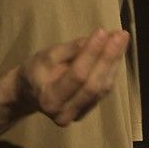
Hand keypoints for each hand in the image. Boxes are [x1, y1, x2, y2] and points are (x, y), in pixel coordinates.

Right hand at [14, 28, 129, 126]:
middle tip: (121, 35)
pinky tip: (116, 53)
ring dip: (114, 63)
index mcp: (50, 98)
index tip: (103, 31)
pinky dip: (111, 71)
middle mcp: (65, 112)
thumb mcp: (45, 56)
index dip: (91, 53)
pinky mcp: (86, 112)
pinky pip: (103, 91)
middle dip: (109, 58)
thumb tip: (94, 39)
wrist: (27, 94)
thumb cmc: (34, 71)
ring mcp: (77, 116)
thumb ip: (70, 50)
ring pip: (102, 89)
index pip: (77, 75)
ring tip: (121, 40)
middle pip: (93, 85)